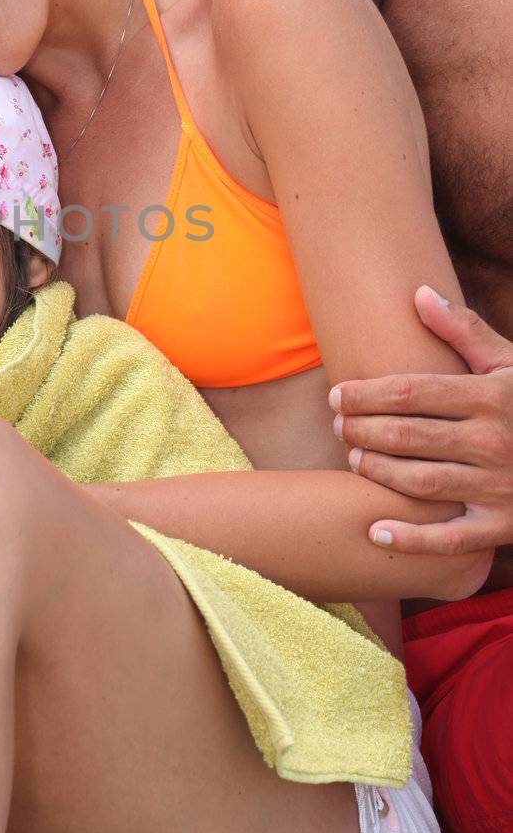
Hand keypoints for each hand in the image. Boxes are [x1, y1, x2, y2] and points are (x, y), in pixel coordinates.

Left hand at [330, 286, 512, 555]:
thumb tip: (420, 293)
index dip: (367, 393)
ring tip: (354, 457)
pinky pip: (453, 539)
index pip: (412, 392)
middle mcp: (494, 442)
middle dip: (363, 429)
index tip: (337, 394)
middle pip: (408, 435)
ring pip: (422, 482)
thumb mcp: (510, 362)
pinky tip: (375, 532)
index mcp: (491, 397)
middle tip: (338, 425)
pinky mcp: (503, 525)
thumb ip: (465, 330)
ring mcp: (499, 487)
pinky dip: (413, 539)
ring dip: (378, 471)